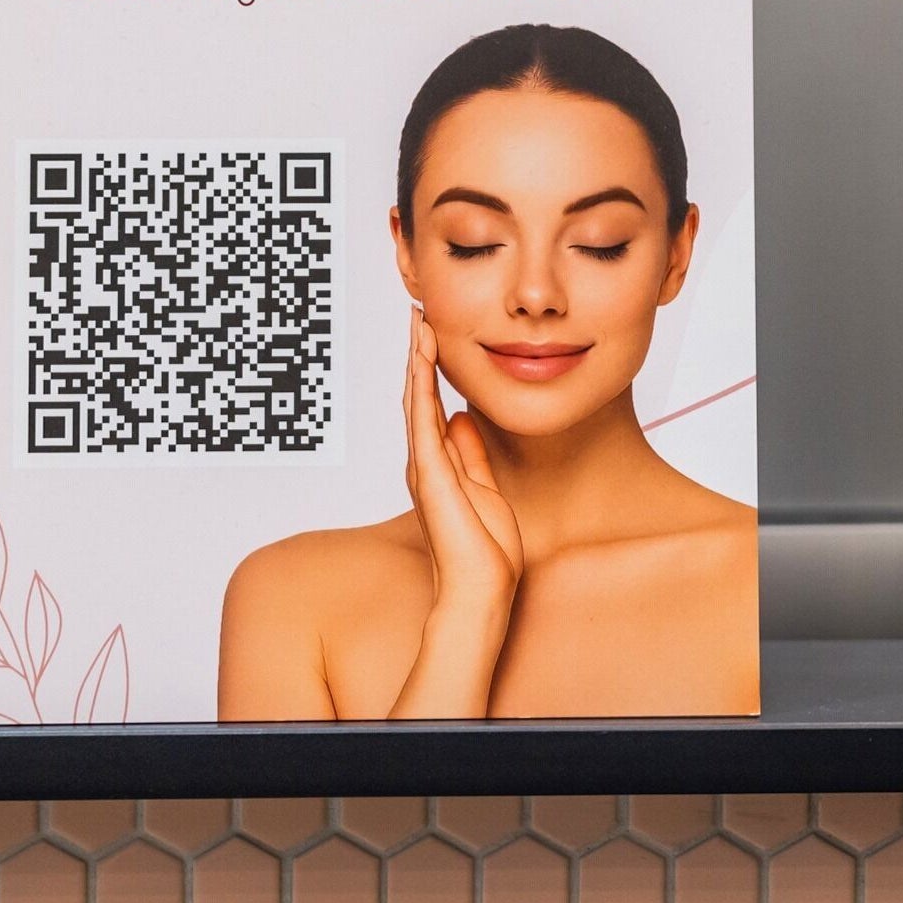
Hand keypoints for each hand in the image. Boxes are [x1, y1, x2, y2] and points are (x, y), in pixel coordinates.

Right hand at [388, 310, 524, 718]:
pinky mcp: (430, 472)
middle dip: (419, 355)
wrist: (483, 588)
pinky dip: (421, 384)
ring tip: (419, 322)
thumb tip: (463, 420)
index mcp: (441, 465)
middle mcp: (426, 462)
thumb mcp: (486, 488)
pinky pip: (422, 418)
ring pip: (416, 400)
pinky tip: (423, 356)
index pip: (432, 407)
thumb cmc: (487, 550)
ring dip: (417, 360)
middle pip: (418, 396)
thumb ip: (471, 456)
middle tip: (419, 314)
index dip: (431, 370)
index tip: (433, 334)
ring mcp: (425, 466)